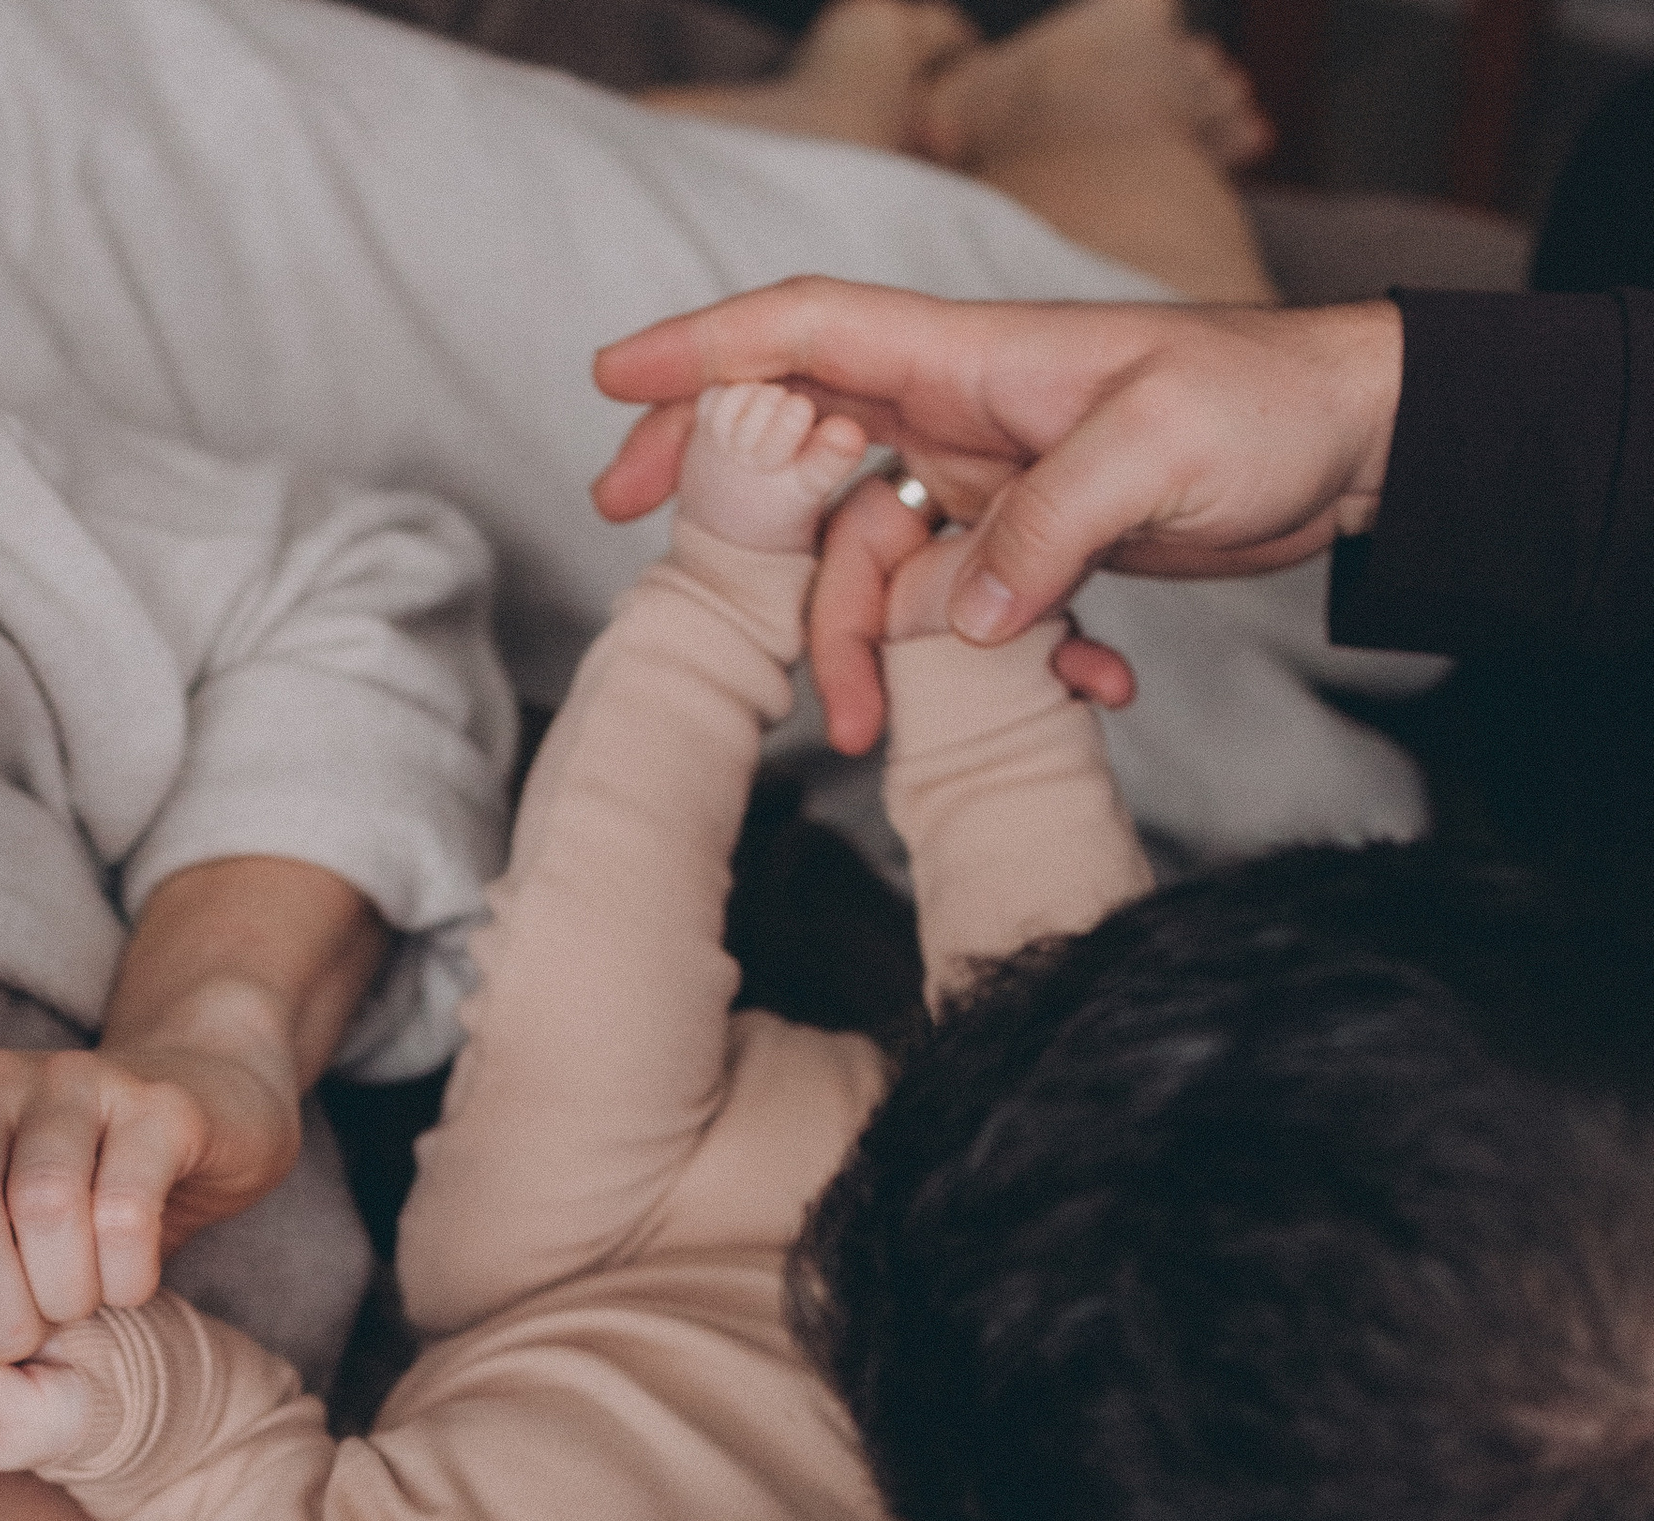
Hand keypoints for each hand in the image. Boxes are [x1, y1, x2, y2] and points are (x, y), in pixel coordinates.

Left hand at [0, 854, 385, 1477]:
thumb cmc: (81, 1223)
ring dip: (67, 1297)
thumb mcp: (6, 1297)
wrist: (203, 1119)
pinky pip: (127, 1207)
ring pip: (45, 1209)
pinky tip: (129, 1285)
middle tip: (29, 1344)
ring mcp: (68, 1085)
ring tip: (79, 1308)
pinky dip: (127, 1277)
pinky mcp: (152, 1104)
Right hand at [592, 288, 1402, 750]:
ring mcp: (992, 483)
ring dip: (873, 657)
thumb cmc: (1267, 402)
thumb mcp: (1154, 451)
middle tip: (642, 558)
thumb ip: (1044, 531)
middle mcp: (963, 415)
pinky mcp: (1035, 545)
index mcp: (971, 360)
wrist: (1358, 447)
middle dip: (723, 513)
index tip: (611, 385)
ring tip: (873, 739)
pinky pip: (973, 613)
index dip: (703, 353)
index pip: (807, 333)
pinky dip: (1005, 665)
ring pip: (877, 567)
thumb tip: (960, 621)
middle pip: (803, 454)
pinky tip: (1083, 694)